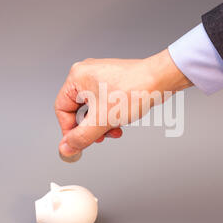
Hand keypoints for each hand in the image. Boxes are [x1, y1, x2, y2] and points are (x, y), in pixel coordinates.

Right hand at [55, 49, 191, 157]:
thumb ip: (81, 137)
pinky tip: (120, 121)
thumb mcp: (102, 120)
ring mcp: (100, 77)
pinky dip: (109, 115)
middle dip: (90, 127)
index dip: (69, 129)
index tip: (78, 142)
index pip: (62, 109)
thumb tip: (66, 148)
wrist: (161, 79)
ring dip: (101, 124)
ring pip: (92, 109)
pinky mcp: (113, 82)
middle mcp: (86, 74)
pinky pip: (103, 103)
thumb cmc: (134, 90)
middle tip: (99, 137)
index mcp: (77, 77)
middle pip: (77, 110)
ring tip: (114, 129)